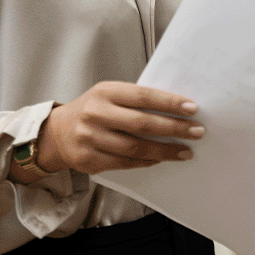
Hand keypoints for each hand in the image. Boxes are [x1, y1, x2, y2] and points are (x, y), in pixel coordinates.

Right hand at [35, 81, 204, 174]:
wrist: (57, 132)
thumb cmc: (93, 109)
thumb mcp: (110, 94)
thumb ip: (135, 100)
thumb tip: (175, 108)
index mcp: (105, 92)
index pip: (143, 96)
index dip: (169, 103)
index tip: (192, 108)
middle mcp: (96, 114)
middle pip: (142, 123)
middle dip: (174, 128)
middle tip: (197, 131)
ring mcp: (90, 139)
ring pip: (136, 147)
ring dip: (165, 150)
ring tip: (185, 150)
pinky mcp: (89, 161)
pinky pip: (125, 162)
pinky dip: (147, 161)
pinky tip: (162, 158)